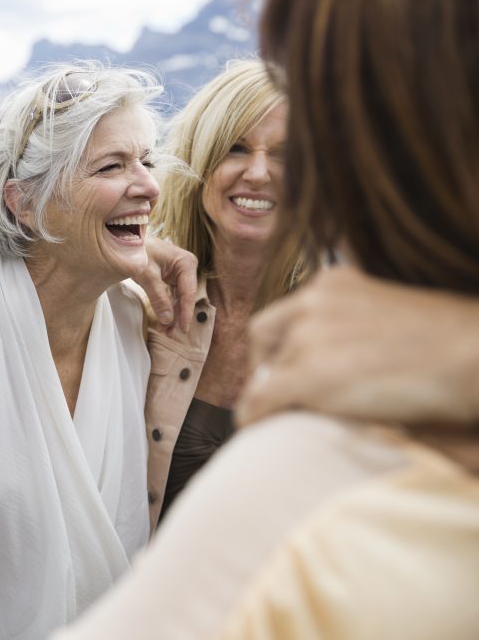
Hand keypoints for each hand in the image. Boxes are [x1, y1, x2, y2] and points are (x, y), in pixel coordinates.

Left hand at [133, 237, 197, 333]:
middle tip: (172, 334)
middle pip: (186, 298)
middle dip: (179, 316)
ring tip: (167, 331)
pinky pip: (173, 296)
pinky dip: (168, 308)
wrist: (126, 241)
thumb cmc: (138, 252)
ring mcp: (180, 273)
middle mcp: (187, 267)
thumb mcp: (146, 275)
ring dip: (173, 315)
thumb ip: (158, 297)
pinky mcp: (172, 278)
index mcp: (186, 263)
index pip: (188, 293)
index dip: (186, 313)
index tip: (182, 329)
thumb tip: (168, 319)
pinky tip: (165, 321)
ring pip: (180, 299)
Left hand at [237, 265, 478, 425]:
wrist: (475, 357)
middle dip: (267, 368)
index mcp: (333, 283)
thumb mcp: (389, 318)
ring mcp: (310, 337)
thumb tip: (331, 361)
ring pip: (270, 373)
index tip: (281, 368)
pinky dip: (254, 415)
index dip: (277, 345)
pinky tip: (254, 428)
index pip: (285, 314)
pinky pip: (263, 399)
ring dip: (273, 396)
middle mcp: (313, 302)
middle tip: (274, 394)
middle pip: (267, 340)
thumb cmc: (450, 345)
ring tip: (281, 417)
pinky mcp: (310, 375)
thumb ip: (352, 329)